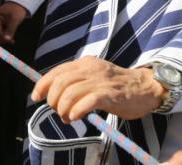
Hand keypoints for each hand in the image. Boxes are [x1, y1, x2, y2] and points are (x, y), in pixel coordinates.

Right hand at [0, 2, 28, 43]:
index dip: (3, 38)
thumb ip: (10, 30)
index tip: (11, 41)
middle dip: (2, 39)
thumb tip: (7, 39)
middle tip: (11, 41)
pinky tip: (9, 37)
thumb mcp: (14, 20)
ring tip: (11, 40)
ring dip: (2, 38)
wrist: (18, 5)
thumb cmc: (16, 10)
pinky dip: (2, 35)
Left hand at [31, 57, 165, 122]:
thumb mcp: (95, 76)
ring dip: (63, 109)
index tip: (35, 97)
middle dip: (53, 100)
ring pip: (70, 93)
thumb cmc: (118, 86)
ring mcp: (101, 81)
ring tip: (68, 118)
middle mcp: (91, 69)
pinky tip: (75, 117)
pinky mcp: (111, 95)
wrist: (146, 87)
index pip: (56, 71)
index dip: (42, 85)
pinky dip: (77, 110)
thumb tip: (53, 94)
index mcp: (85, 63)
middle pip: (60, 82)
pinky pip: (88, 101)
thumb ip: (77, 81)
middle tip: (59, 112)